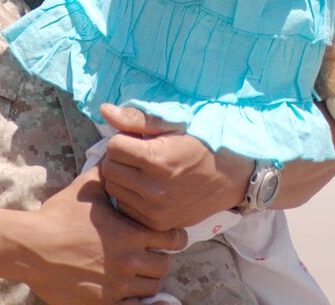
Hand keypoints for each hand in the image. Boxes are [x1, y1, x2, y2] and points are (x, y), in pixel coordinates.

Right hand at [20, 168, 186, 303]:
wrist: (32, 247)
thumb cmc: (60, 216)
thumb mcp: (88, 187)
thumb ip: (109, 172)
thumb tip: (117, 154)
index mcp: (130, 234)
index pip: (172, 239)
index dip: (174, 236)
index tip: (170, 235)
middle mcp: (128, 262)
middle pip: (164, 266)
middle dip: (161, 258)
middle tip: (152, 252)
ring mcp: (116, 287)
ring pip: (151, 288)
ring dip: (148, 278)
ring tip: (137, 269)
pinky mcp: (103, 303)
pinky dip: (136, 300)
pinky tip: (128, 289)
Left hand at [99, 104, 252, 230]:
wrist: (230, 177)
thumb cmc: (203, 143)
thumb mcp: (174, 124)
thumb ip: (137, 119)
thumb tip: (104, 111)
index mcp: (157, 160)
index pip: (114, 146)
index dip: (122, 138)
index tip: (136, 138)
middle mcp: (154, 189)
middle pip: (110, 169)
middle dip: (118, 157)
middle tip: (135, 152)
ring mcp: (155, 210)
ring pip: (114, 189)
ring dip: (121, 176)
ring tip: (140, 168)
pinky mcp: (157, 223)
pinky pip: (125, 207)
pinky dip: (129, 195)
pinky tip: (144, 185)